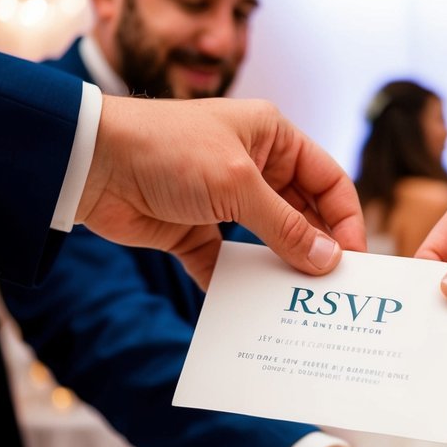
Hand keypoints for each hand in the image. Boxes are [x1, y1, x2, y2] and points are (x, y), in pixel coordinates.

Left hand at [77, 95, 365, 287]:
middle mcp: (253, 167)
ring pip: (268, 243)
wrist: (92, 165)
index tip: (354, 259)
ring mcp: (224, 202)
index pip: (327, 179)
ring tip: (298, 304)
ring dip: (280, 271)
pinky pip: (228, 266)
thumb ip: (285, 226)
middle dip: (316, 249)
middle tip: (331, 289)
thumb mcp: (237, 184)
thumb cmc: (167, 150)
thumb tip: (327, 260)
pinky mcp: (195, 233)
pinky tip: (252, 309)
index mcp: (271, 137)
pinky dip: (238, 286)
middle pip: (302, 215)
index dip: (345, 218)